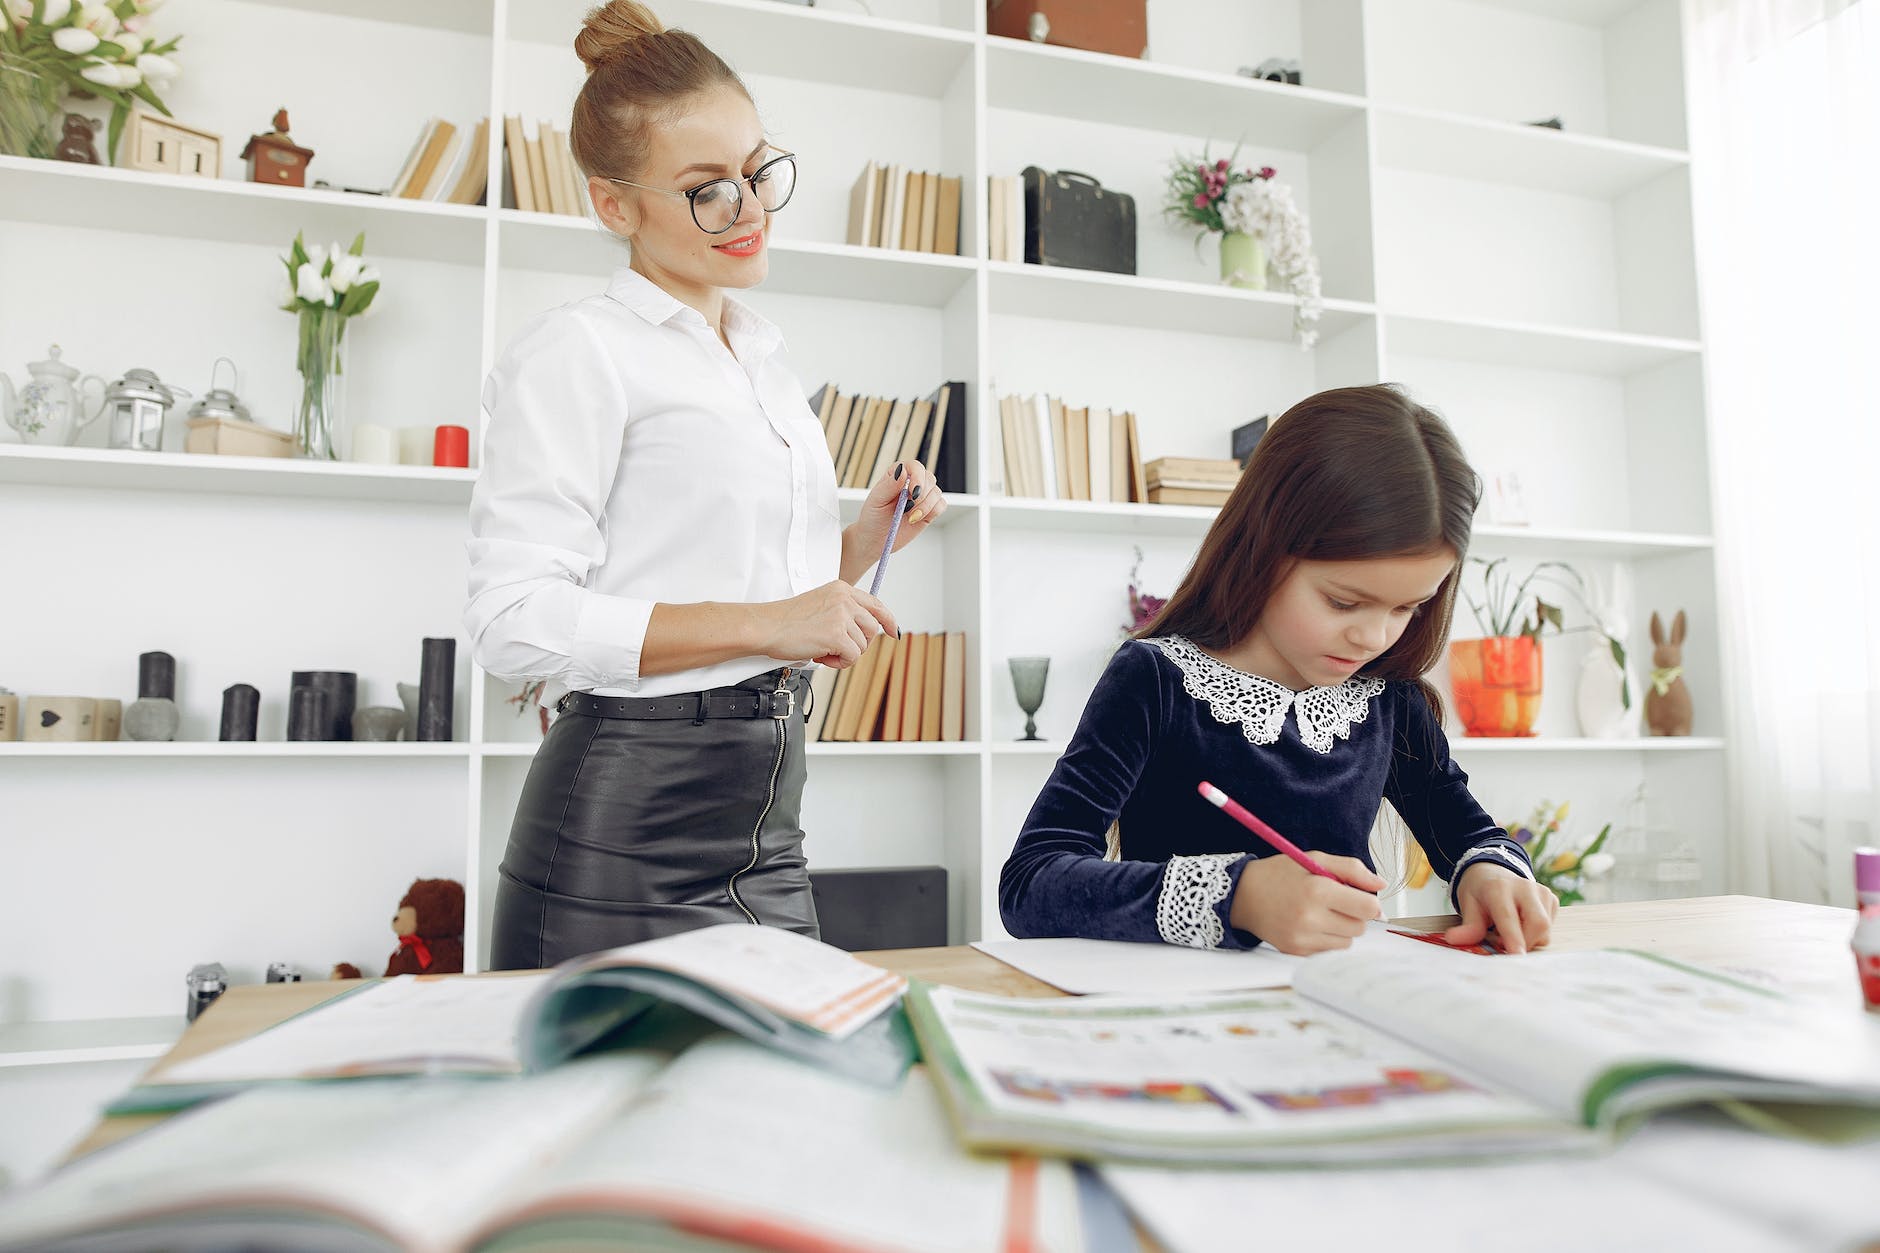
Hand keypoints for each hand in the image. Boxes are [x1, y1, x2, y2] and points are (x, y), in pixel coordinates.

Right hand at [752, 580, 896, 667]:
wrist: (766, 627)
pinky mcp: (837, 634)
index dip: (888, 620)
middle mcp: (845, 599)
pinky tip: (822, 656)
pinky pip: (853, 656)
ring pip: (863, 645)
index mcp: (841, 589)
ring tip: (823, 651)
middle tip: (837, 649)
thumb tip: (862, 632)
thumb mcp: (820, 605)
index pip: (875, 604)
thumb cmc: (786, 620)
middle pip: (873, 628)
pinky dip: (840, 662)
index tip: (892, 631)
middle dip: (860, 643)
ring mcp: (842, 616)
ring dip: (845, 654)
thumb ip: (841, 612)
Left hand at [847, 460, 946, 568]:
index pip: (914, 467)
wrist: (876, 539)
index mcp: (897, 475)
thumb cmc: (873, 518)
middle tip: (909, 507)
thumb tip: (903, 471)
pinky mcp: (929, 510)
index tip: (913, 492)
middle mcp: (911, 483)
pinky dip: (931, 512)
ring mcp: (922, 496)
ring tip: (910, 516)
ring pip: (936, 492)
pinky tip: (916, 518)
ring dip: (925, 506)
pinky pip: (941, 505)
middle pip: (929, 478)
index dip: (917, 477)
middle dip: (922, 495)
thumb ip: (890, 485)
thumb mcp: (877, 500)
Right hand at [1227, 854, 1385, 955]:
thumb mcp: (1315, 859)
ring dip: (1342, 929)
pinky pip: (1329, 950)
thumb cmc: (1281, 874)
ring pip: (1347, 942)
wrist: (1243, 895)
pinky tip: (1311, 925)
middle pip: (1360, 927)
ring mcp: (1302, 938)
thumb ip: (1351, 869)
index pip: (1368, 907)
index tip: (1363, 897)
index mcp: (1317, 890)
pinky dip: (1327, 939)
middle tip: (1336, 902)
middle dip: (1355, 915)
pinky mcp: (1296, 951)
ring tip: (1322, 913)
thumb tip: (1381, 884)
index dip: (1371, 902)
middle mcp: (1310, 917)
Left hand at [1446, 862, 1556, 953]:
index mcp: (1498, 888)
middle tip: (1504, 946)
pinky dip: (1535, 933)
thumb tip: (1453, 940)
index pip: (1508, 916)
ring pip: (1545, 928)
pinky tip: (1521, 924)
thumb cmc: (1480, 892)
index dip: (1513, 938)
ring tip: (1508, 930)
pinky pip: (1550, 927)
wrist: (1492, 872)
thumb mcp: (1467, 906)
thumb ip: (1467, 926)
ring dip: (1528, 939)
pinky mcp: (1552, 899)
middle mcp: (1525, 887)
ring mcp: (1542, 892)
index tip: (1517, 955)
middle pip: (1538, 923)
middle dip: (1525, 943)